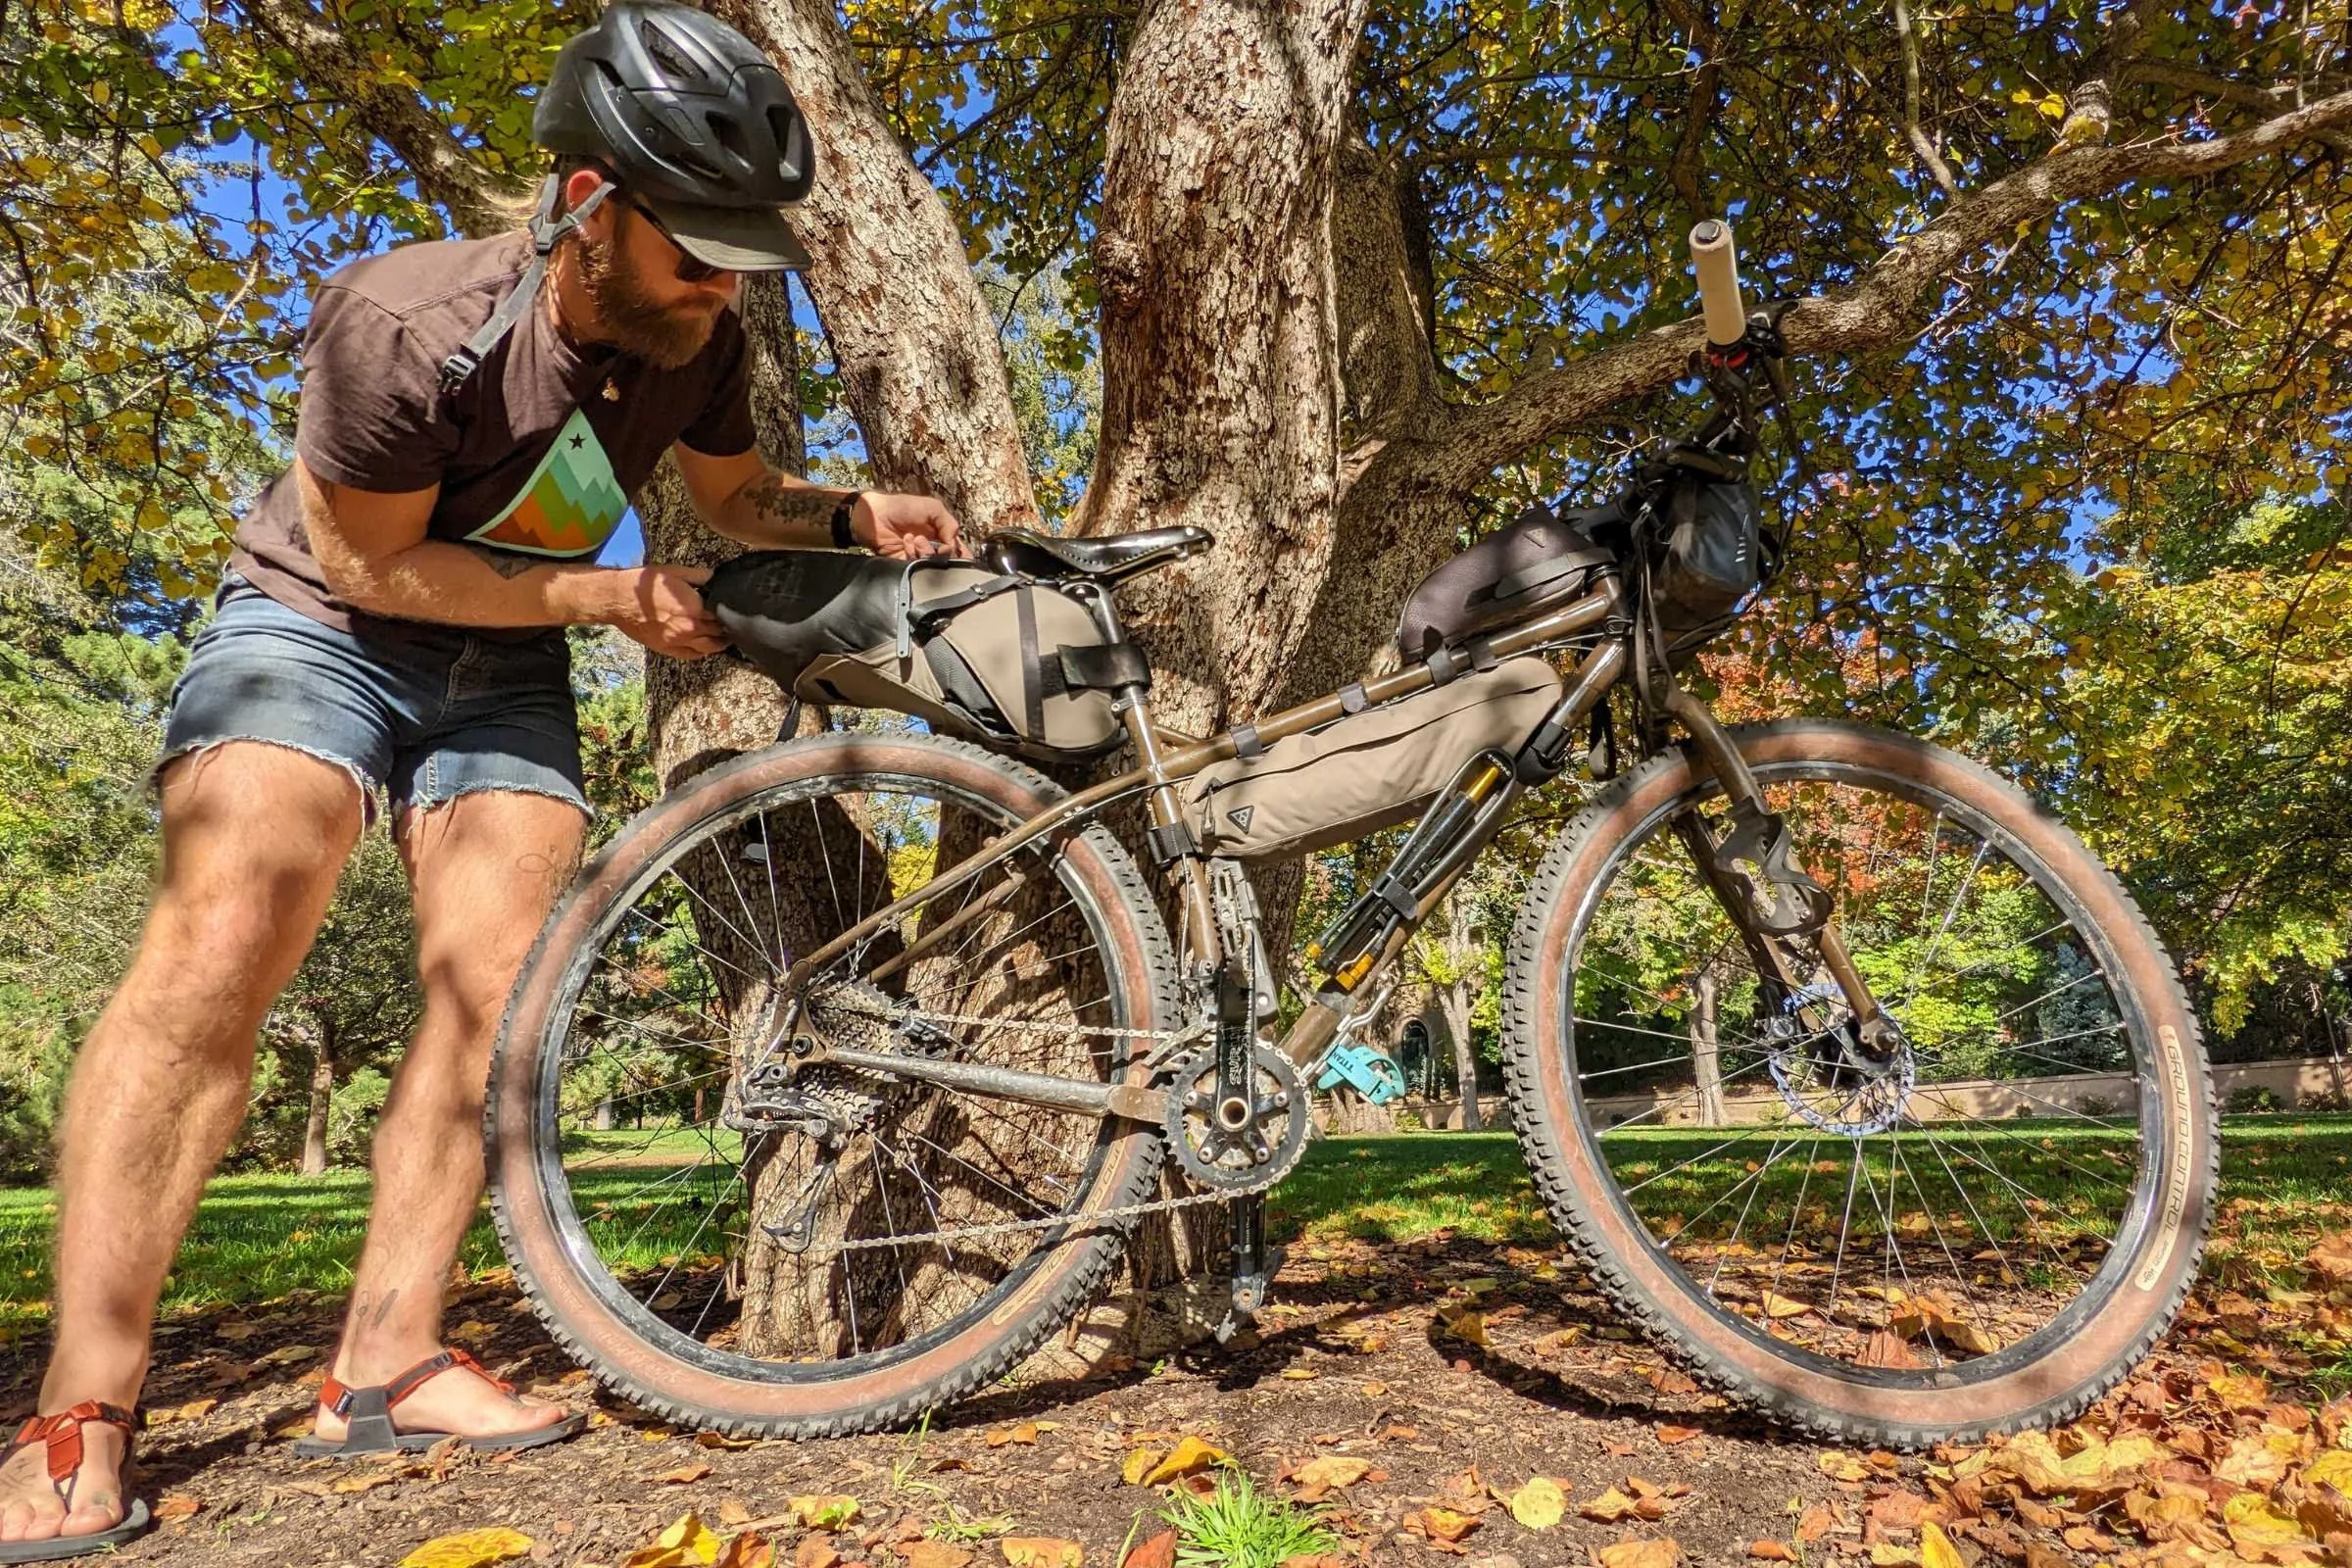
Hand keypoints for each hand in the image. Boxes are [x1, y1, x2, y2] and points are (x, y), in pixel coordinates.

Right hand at [602, 565, 727, 660]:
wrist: (619, 600)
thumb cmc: (645, 584)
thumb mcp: (676, 572)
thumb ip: (700, 576)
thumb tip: (715, 577)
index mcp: (695, 608)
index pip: (722, 614)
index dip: (729, 611)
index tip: (733, 609)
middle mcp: (690, 628)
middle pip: (718, 633)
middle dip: (726, 627)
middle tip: (732, 623)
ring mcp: (679, 641)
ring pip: (709, 648)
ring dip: (719, 643)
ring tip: (725, 637)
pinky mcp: (667, 649)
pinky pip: (692, 655)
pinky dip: (702, 652)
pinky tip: (706, 647)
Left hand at [854, 492, 965, 559]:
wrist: (876, 515)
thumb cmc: (903, 507)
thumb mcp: (933, 508)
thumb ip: (949, 524)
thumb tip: (954, 546)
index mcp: (944, 536)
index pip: (960, 551)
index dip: (961, 554)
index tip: (951, 548)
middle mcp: (934, 548)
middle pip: (949, 562)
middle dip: (943, 553)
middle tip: (933, 543)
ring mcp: (920, 558)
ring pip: (933, 566)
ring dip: (926, 551)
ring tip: (915, 538)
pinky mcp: (907, 565)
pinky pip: (916, 567)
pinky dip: (913, 553)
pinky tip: (906, 542)